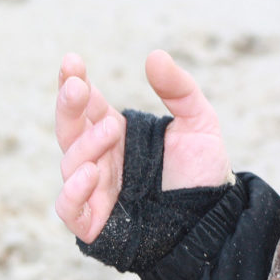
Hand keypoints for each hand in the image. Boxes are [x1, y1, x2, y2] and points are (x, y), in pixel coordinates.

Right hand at [54, 50, 230, 243]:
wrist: (213, 223)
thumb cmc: (200, 175)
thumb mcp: (199, 124)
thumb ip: (179, 90)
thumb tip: (155, 55)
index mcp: (113, 133)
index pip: (85, 104)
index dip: (73, 81)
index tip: (72, 61)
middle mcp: (98, 159)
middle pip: (67, 129)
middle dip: (68, 106)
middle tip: (77, 86)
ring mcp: (92, 190)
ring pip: (70, 163)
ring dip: (86, 144)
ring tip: (112, 129)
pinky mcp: (92, 223)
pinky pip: (66, 207)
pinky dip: (73, 191)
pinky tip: (92, 173)